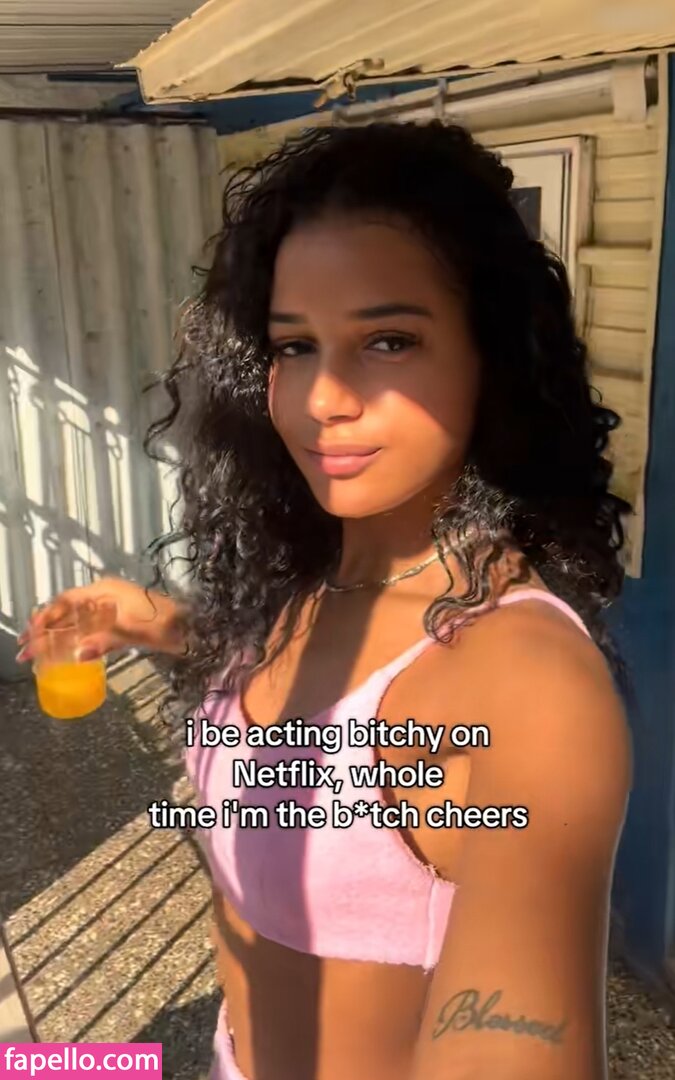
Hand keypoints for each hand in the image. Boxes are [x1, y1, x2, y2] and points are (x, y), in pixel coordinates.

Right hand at [16, 577, 186, 662]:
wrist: (192, 627)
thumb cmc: (165, 624)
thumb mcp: (135, 631)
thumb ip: (105, 640)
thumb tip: (78, 653)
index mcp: (105, 592)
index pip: (66, 601)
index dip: (46, 618)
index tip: (30, 636)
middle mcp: (105, 597)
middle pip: (67, 612)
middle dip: (44, 630)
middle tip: (24, 650)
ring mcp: (112, 610)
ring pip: (76, 623)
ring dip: (56, 637)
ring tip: (35, 654)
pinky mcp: (119, 624)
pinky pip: (88, 631)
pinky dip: (73, 641)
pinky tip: (64, 654)